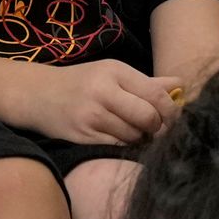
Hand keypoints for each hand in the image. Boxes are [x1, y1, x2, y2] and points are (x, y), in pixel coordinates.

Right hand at [34, 58, 175, 146]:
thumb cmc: (81, 83)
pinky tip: (119, 138)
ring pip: (134, 136)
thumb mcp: (112, 74)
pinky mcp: (82, 136)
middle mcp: (102, 92)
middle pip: (148, 118)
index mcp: (114, 72)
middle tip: (154, 129)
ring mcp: (91, 116)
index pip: (156, 94)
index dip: (170, 110)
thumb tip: (182, 85)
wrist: (36, 94)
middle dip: (158, 127)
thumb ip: (148, 82)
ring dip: (140, 139)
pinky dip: (124, 146)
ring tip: (134, 132)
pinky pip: (116, 147)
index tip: (171, 117)